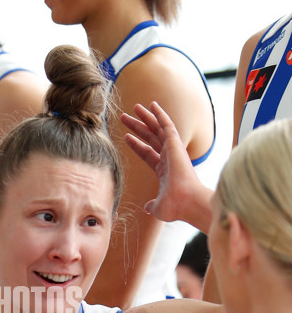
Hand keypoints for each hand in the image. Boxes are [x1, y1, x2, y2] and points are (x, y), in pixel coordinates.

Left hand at [121, 102, 210, 230]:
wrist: (186, 202)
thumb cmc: (175, 207)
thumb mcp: (158, 206)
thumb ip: (151, 204)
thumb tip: (146, 208)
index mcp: (164, 170)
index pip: (147, 153)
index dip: (136, 145)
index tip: (127, 137)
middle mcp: (169, 158)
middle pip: (150, 138)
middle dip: (138, 127)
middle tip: (125, 118)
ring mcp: (172, 150)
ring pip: (157, 129)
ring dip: (146, 117)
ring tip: (134, 108)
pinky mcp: (176, 144)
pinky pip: (167, 125)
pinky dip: (160, 114)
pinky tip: (152, 105)